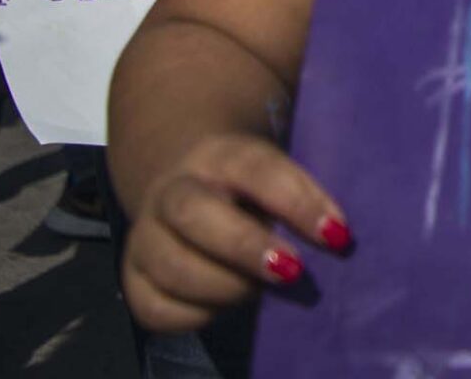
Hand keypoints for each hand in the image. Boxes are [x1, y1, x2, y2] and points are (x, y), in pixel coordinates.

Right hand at [122, 133, 349, 332]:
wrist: (187, 180)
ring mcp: (146, 235)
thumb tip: (338, 238)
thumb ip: (306, 197)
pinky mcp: (132, 277)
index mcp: (219, 155)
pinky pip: (155, 308)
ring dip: (224, 287)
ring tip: (259, 290)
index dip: (298, 204)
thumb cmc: (254, 185)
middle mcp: (172, 191)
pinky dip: (195, 315)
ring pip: (172, 267)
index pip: (257, 170)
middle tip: (292, 271)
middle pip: (195, 214)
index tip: (336, 236)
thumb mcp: (280, 172)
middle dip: (246, 247)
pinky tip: (224, 306)